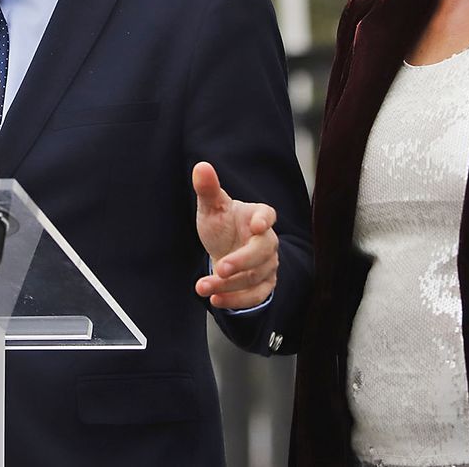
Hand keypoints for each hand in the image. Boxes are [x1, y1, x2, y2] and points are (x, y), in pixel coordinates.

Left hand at [192, 161, 278, 309]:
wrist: (225, 248)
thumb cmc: (222, 223)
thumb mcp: (211, 206)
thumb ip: (208, 188)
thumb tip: (201, 166)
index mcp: (258, 215)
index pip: (267, 215)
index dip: (264, 220)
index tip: (257, 225)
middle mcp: (268, 241)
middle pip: (262, 253)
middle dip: (241, 262)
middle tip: (220, 268)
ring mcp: (268, 264)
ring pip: (255, 277)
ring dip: (229, 286)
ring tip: (203, 287)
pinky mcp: (264, 285)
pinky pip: (256, 296)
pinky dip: (237, 300)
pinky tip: (216, 299)